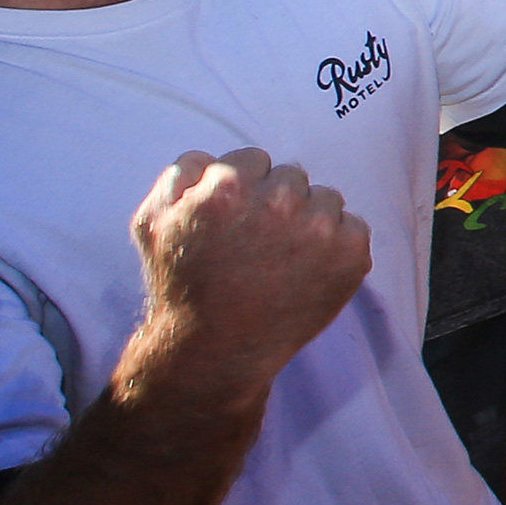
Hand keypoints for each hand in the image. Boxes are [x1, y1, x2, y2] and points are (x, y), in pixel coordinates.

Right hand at [125, 150, 371, 396]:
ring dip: (309, 220)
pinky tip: (307, 270)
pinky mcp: (350, 255)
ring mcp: (319, 229)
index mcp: (229, 186)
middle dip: (276, 202)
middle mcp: (279, 202)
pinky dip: (337, 245)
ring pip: (325, 198)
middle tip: (257, 243)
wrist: (216, 348)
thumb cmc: (182, 284)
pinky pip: (353, 226)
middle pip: (291, 176)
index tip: (235, 220)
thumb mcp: (151, 221)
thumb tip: (213, 156)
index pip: (254, 160)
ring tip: (281, 259)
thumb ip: (180, 174)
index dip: (242, 190)